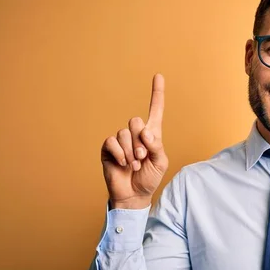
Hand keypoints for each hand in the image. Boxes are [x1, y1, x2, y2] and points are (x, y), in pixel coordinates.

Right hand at [100, 74, 168, 208]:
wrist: (134, 194)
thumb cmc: (149, 178)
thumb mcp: (161, 162)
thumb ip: (156, 145)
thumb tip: (144, 132)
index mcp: (152, 135)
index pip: (155, 111)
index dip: (157, 93)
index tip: (158, 75)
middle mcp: (136, 134)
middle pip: (136, 121)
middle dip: (141, 142)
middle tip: (142, 158)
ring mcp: (121, 140)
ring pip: (124, 133)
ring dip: (131, 152)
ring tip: (134, 165)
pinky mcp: (108, 148)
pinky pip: (112, 142)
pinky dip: (120, 154)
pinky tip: (123, 164)